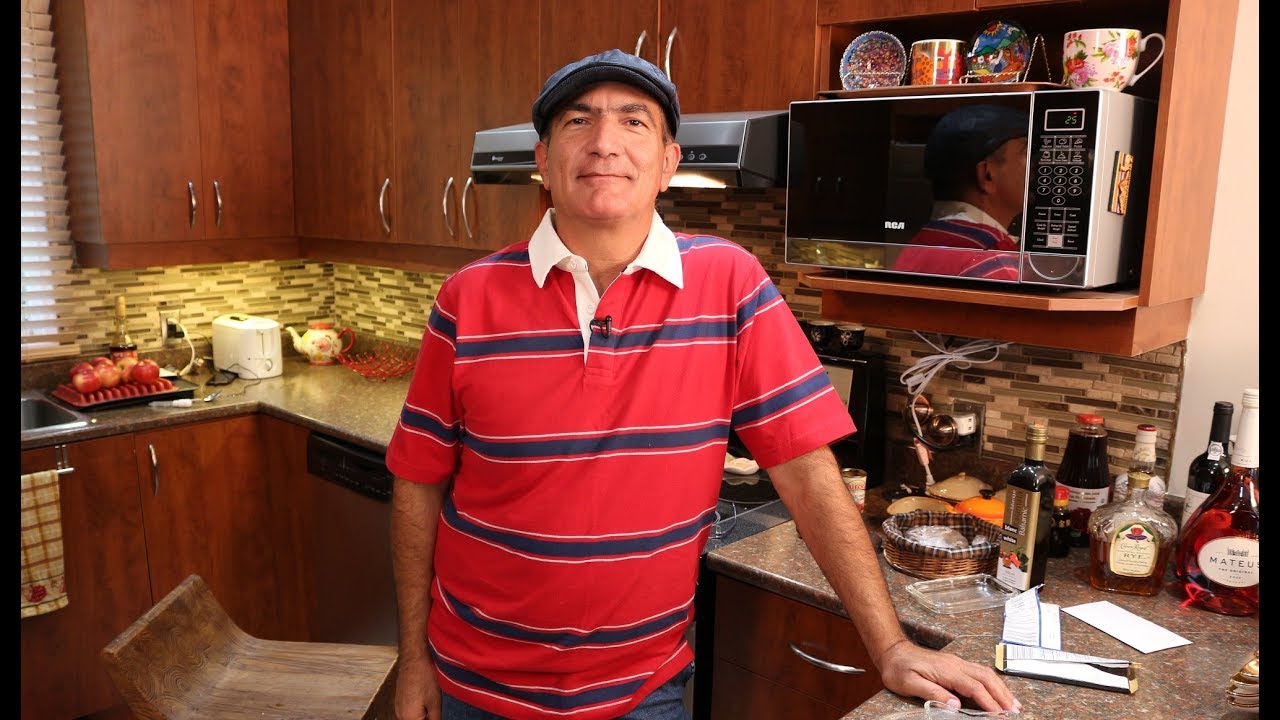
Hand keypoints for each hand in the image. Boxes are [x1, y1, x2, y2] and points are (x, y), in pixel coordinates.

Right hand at [394, 654, 442, 719]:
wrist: (414, 659)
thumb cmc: (424, 676)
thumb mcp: (435, 702)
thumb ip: (435, 719)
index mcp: (409, 718)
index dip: (431, 719)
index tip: (435, 715)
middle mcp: (400, 714)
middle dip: (426, 718)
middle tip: (434, 711)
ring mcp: (398, 708)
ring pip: (412, 718)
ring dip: (421, 716)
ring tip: (430, 704)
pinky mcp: (398, 701)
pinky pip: (407, 712)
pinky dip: (416, 711)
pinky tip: (424, 701)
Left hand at [876, 640, 1020, 712]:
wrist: (893, 651)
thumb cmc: (898, 669)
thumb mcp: (909, 684)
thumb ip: (932, 693)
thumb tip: (955, 705)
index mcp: (946, 670)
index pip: (974, 687)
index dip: (988, 702)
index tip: (1000, 715)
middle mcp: (956, 664)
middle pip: (986, 678)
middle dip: (1002, 695)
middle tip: (1015, 712)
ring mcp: (957, 662)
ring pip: (986, 674)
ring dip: (1001, 688)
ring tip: (1014, 704)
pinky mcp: (955, 664)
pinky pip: (979, 672)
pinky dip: (993, 683)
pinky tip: (998, 692)